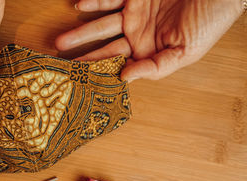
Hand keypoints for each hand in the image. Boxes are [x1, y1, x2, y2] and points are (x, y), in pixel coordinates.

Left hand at [56, 0, 242, 81]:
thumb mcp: (185, 52)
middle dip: (83, 56)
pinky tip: (78, 6)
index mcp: (148, 53)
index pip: (118, 65)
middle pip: (104, 48)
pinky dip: (95, 1)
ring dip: (80, 32)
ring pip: (101, 25)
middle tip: (61, 66)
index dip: (99, 73)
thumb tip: (125, 78)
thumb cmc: (209, 22)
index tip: (80, 83)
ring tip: (61, 43)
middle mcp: (137, 36)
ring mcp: (134, 15)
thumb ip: (155, 67)